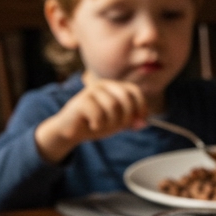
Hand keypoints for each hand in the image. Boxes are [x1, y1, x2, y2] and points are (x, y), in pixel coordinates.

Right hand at [33, 78, 147, 162]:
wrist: (71, 130)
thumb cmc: (96, 123)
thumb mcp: (117, 123)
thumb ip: (131, 121)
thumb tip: (144, 122)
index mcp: (114, 87)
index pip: (134, 91)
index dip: (141, 106)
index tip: (140, 120)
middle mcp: (103, 85)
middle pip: (126, 98)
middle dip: (126, 116)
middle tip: (118, 127)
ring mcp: (91, 91)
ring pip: (113, 107)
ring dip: (111, 122)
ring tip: (101, 125)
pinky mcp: (81, 100)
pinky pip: (99, 114)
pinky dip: (98, 124)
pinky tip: (92, 125)